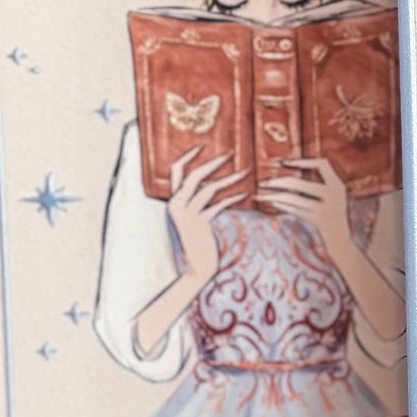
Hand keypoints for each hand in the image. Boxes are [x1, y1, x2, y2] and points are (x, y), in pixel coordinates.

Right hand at [164, 145, 249, 285]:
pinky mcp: (199, 224)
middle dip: (212, 163)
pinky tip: (244, 194)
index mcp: (171, 201)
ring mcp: (186, 215)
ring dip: (229, 179)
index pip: (175, 170)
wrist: (195, 270)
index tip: (202, 146)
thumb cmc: (196, 244)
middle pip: (193, 175)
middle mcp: (175, 205)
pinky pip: (218, 205)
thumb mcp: (190, 220)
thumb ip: (194, 202)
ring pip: (208, 188)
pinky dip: (232, 198)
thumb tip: (209, 184)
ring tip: (245, 172)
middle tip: (230, 153)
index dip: (188, 156)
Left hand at [260, 155, 349, 251]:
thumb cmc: (333, 216)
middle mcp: (334, 194)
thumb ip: (320, 184)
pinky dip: (283, 205)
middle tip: (261, 183)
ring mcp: (326, 208)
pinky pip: (295, 210)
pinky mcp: (318, 220)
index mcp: (338, 184)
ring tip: (259, 195)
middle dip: (277, 182)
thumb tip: (288, 175)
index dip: (303, 161)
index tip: (283, 163)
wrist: (342, 242)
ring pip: (292, 198)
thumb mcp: (333, 197)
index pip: (321, 164)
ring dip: (273, 196)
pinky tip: (272, 202)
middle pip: (299, 182)